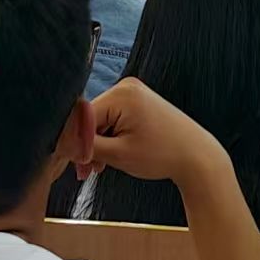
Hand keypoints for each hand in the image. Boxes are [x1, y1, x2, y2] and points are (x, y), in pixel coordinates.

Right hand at [78, 77, 227, 187]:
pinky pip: (112, 119)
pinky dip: (108, 138)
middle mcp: (126, 87)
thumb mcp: (119, 154)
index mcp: (122, 94)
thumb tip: (62, 145)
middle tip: (83, 172)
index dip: (72, 141)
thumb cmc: (164, 154)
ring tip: (97, 168)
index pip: (82, 116)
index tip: (66, 162)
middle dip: (85, 146)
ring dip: (96, 144)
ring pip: (99, 120)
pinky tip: (108, 157)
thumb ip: (87, 147)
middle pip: (89, 118)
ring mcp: (133, 93)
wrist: (197, 156)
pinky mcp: (137, 102)